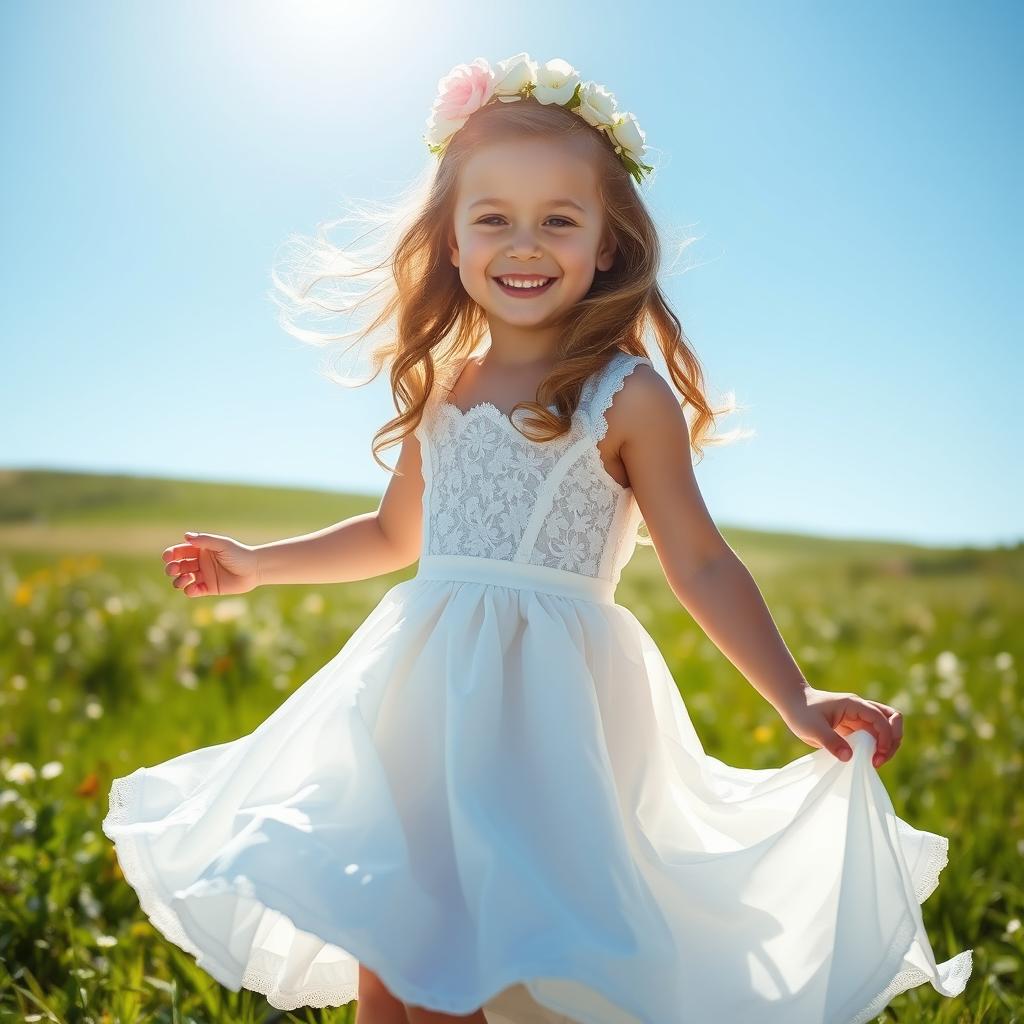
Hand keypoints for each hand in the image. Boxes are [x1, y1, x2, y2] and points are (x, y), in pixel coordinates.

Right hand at [161, 531, 260, 597]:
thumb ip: (205, 540)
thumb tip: (186, 536)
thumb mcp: (222, 544)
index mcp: (200, 550)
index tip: (168, 557)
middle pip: (178, 566)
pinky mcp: (208, 588)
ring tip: (184, 579)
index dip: (171, 554)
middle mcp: (199, 563)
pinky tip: (192, 588)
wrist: (254, 569)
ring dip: (178, 580)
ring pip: (183, 579)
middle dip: (172, 568)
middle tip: (173, 569)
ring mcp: (203, 576)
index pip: (180, 552)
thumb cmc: (239, 554)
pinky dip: (189, 591)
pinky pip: (193, 591)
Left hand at [776, 687, 903, 768]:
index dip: (885, 737)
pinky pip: (873, 736)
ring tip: (875, 761)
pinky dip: (875, 748)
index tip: (876, 756)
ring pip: (886, 728)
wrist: (792, 704)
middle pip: (892, 720)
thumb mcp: (813, 728)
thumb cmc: (801, 712)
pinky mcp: (854, 727)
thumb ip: (831, 741)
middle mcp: (860, 709)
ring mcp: (859, 718)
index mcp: (854, 705)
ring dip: (887, 745)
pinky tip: (866, 759)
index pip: (881, 718)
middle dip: (893, 740)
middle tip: (879, 760)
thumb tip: (849, 757)